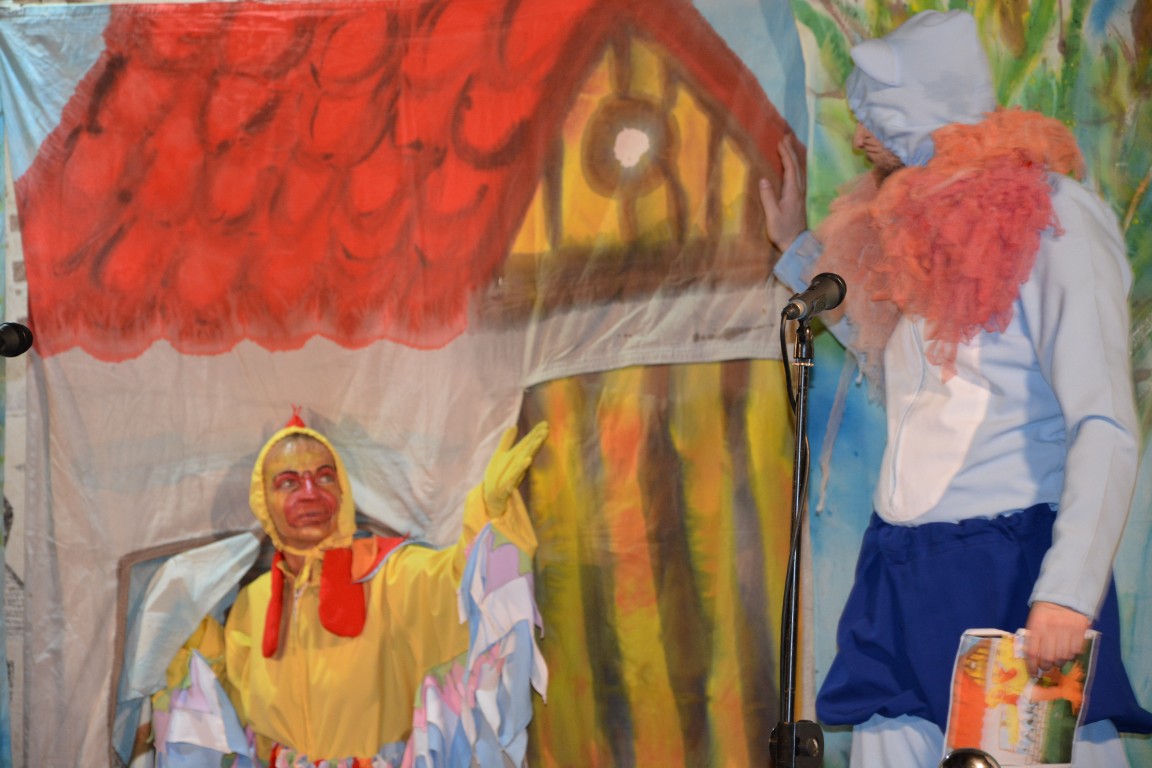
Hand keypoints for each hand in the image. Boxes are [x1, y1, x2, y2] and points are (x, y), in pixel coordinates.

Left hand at [483, 421, 548, 515]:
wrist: (491, 493)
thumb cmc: (498, 474)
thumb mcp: (500, 454)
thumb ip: (507, 440)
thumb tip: (514, 426)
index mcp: (516, 455)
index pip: (527, 442)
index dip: (535, 433)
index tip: (545, 423)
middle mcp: (518, 463)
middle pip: (529, 449)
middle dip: (537, 439)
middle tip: (546, 430)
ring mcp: (514, 473)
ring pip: (524, 459)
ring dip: (532, 449)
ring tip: (539, 440)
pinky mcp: (509, 483)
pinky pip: (516, 473)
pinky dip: (522, 467)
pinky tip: (528, 459)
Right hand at [758, 136, 807, 251]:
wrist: (795, 243)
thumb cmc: (782, 231)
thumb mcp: (772, 216)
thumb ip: (768, 198)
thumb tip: (763, 180)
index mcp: (792, 193)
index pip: (790, 169)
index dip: (786, 155)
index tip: (780, 142)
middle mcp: (798, 190)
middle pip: (796, 166)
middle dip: (791, 150)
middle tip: (787, 136)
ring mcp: (800, 194)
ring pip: (799, 170)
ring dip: (794, 156)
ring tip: (790, 145)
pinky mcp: (798, 198)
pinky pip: (798, 176)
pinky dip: (794, 166)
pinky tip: (792, 164)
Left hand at [1024, 601, 1091, 676]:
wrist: (1064, 597)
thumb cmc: (1045, 612)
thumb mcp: (1033, 621)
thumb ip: (1033, 639)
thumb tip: (1033, 661)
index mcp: (1036, 626)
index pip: (1032, 652)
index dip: (1032, 666)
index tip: (1033, 673)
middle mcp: (1051, 628)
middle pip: (1048, 657)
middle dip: (1046, 666)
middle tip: (1046, 666)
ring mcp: (1067, 630)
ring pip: (1063, 657)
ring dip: (1059, 662)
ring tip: (1057, 659)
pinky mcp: (1080, 630)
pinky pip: (1076, 651)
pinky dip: (1071, 656)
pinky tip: (1067, 652)